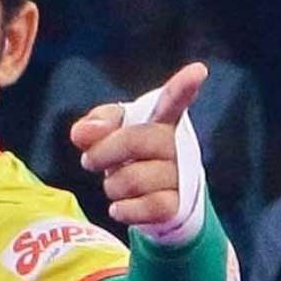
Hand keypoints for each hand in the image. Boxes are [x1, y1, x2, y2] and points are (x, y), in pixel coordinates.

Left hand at [69, 63, 207, 226]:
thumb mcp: (109, 133)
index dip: (183, 86)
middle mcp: (175, 145)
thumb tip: (83, 133)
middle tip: (89, 161)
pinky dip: (124, 210)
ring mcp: (180, 176)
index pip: (172, 100)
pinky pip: (148, 207)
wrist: (150, 199)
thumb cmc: (128, 156)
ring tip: (115, 185)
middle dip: (103, 153)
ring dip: (111, 186)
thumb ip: (95, 125)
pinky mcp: (176, 205)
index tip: (198, 70)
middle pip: (135, 141)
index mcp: (160, 120)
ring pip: (134, 179)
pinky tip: (119, 208)